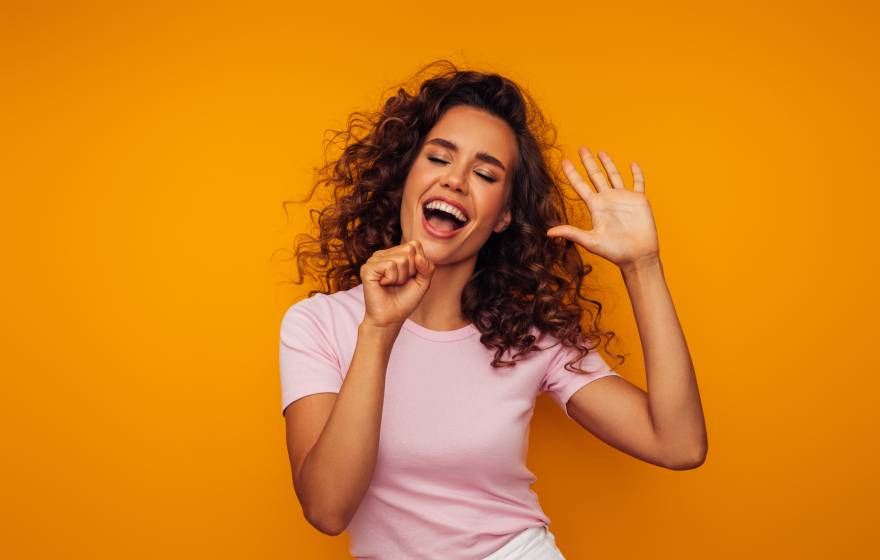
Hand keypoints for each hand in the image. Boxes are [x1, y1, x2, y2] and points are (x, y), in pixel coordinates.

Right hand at [360, 240, 435, 327]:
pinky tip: (383, 284)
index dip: (418, 264)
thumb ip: (428, 267)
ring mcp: (374, 259)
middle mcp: (384, 254)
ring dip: (400, 277)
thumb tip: (418, 256)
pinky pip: (389, 265)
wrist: (391, 317)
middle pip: (409, 250)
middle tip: (400, 282)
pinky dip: (391, 278)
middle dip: (410, 270)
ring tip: (392, 285)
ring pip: (401, 259)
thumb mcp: (423, 282)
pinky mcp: (367, 268)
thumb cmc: (405, 300)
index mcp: (395, 253)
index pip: (415, 245)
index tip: (410, 277)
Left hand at [547, 147, 659, 268]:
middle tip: (581, 149)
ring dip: (608, 164)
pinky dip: (636, 173)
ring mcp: (623, 198)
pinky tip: (632, 164)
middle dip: (588, 162)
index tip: (564, 162)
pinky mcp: (639, 200)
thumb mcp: (591, 241)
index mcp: (596, 207)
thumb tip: (548, 232)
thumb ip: (571, 233)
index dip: (572, 174)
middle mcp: (608, 200)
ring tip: (600, 152)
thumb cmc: (614, 251)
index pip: (581, 186)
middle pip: (596, 176)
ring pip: (614, 176)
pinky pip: (638, 183)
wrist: (637, 256)